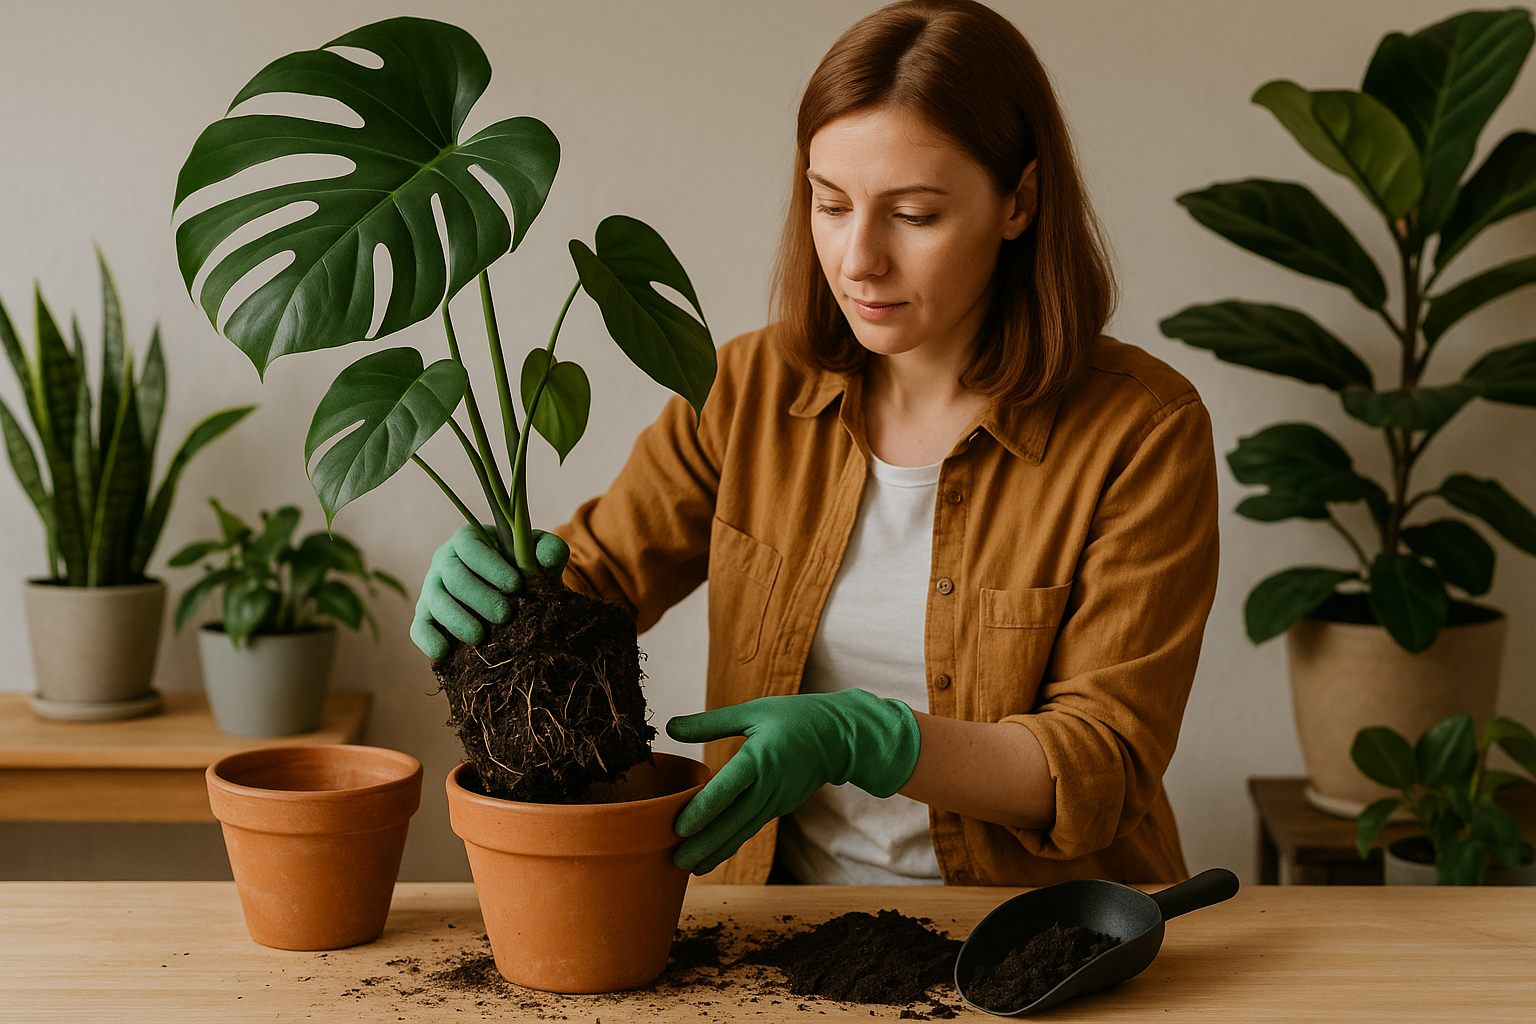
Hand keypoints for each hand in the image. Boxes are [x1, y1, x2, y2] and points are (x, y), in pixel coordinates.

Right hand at [410, 525, 569, 659]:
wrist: (514, 596)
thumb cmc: (524, 569)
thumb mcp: (539, 556)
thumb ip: (549, 550)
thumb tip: (546, 558)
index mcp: (468, 540)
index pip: (471, 547)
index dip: (492, 567)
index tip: (517, 586)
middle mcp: (444, 562)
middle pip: (454, 576)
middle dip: (480, 597)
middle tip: (505, 615)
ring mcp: (432, 589)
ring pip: (435, 602)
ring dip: (457, 620)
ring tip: (481, 637)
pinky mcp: (426, 616)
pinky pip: (418, 627)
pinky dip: (428, 640)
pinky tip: (443, 653)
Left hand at [665, 688, 920, 874]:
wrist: (840, 738)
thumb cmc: (794, 718)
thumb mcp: (753, 711)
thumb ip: (711, 722)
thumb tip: (670, 727)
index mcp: (760, 758)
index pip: (729, 787)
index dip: (704, 809)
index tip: (680, 827)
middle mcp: (768, 785)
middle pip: (733, 820)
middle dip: (704, 843)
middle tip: (674, 861)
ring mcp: (776, 801)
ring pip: (742, 831)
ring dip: (715, 851)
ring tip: (688, 869)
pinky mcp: (778, 808)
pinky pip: (750, 829)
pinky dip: (730, 845)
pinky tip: (710, 857)